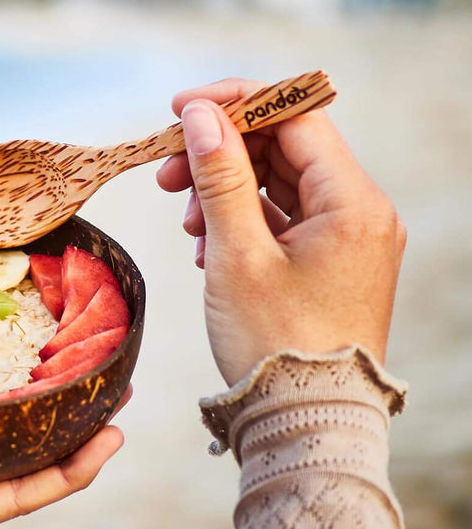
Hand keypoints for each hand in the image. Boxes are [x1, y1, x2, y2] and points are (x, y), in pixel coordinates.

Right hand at [156, 78, 404, 386]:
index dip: (234, 103)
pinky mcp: (332, 263)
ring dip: (224, 188)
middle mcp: (362, 213)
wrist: (305, 425)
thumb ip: (218, 176)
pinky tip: (206, 246)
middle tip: (165, 174)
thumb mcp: (236, 254)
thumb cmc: (273, 345)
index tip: (178, 110)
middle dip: (220, 152)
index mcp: (353, 203)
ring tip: (185, 223)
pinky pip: (283, 217)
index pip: (295, 116)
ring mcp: (349, 239)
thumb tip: (201, 114)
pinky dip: (241, 219)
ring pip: (279, 182)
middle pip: (284, 147)